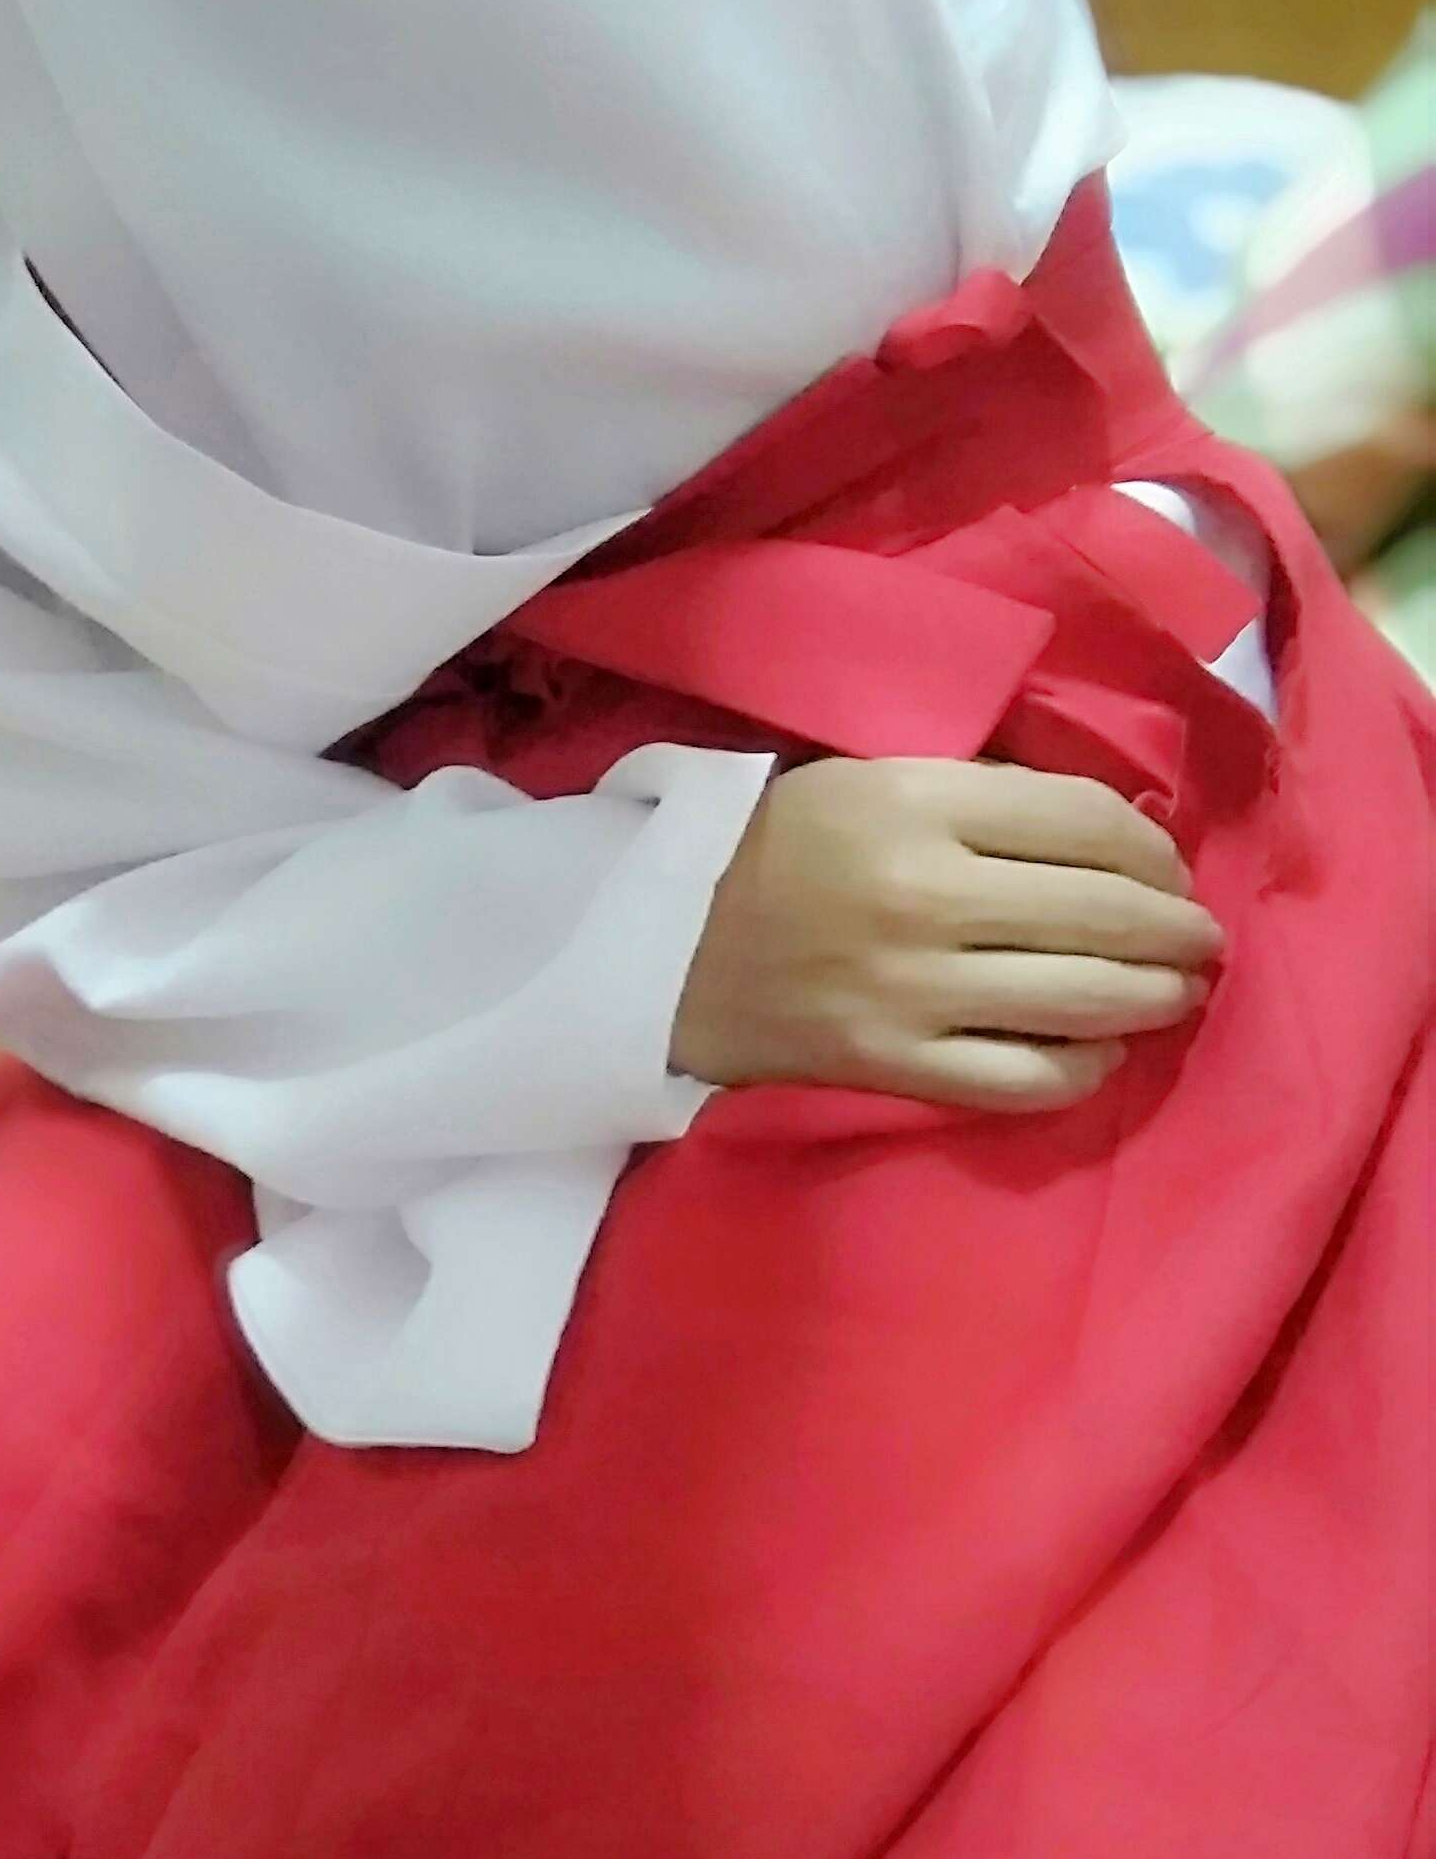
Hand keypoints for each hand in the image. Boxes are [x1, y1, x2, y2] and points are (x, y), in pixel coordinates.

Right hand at [672, 757, 1223, 1111]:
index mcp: (915, 802)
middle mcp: (923, 894)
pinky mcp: (892, 1064)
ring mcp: (910, 990)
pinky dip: (1085, 1067)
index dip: (1154, 852)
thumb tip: (1116, 836)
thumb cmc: (776, 848)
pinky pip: (1027, 1079)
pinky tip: (1099, 1051)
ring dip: (1156, 998)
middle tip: (1200, 939)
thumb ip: (982, 796)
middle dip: (1179, 930)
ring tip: (1174, 992)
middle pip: (1107, 913)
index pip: (1088, 823)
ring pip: (1086, 999)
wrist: (660, 945)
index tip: (1167, 870)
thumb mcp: (871, 779)